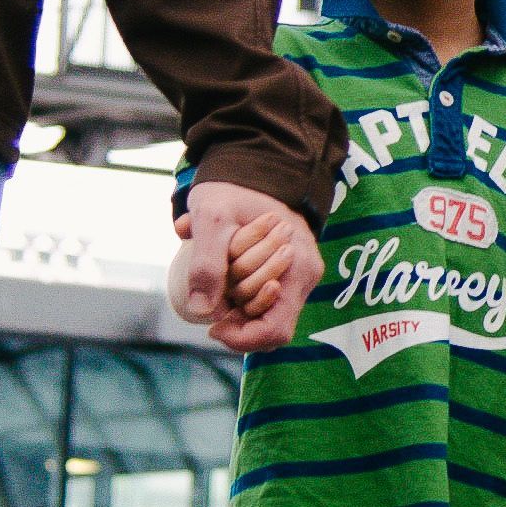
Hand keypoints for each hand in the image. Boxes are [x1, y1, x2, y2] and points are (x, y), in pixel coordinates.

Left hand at [175, 190, 312, 352]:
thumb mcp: (212, 219)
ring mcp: (296, 278)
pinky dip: (241, 299)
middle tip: (213, 294)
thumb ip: (207, 263)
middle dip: (237, 315)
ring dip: (237, 306)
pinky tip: (225, 284)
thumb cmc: (233, 190)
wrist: (250, 170)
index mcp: (298, 266)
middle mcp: (304, 277)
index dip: (242, 337)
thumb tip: (201, 310)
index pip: (275, 329)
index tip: (213, 326)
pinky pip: (264, 303)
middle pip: (269, 327)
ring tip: (220, 282)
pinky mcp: (286, 276)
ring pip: (265, 317)